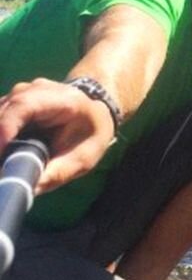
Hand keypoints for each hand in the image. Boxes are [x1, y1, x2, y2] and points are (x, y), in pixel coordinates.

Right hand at [0, 77, 116, 193]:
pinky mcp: (11, 102)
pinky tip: (5, 155)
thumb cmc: (90, 134)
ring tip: (5, 164)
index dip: (6, 126)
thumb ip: (57, 173)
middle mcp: (35, 89)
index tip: (0, 151)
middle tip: (1, 167)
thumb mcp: (83, 158)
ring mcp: (20, 93)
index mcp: (61, 99)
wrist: (94, 112)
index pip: (24, 105)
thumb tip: (29, 190)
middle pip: (3, 109)